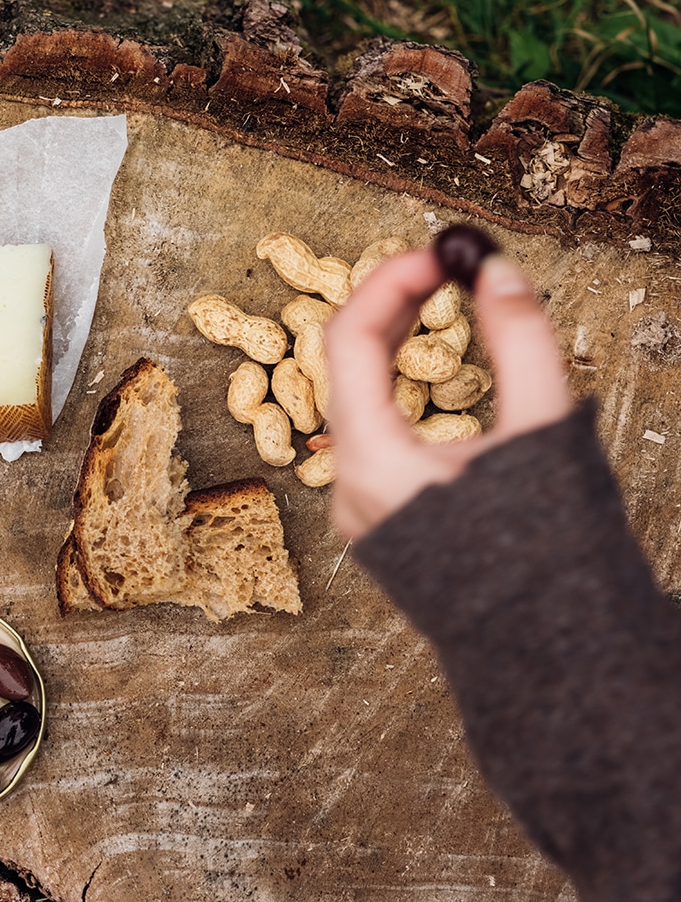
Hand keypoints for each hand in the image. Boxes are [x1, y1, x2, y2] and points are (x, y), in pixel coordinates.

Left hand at [324, 247, 572, 540]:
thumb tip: (496, 269)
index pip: (350, 339)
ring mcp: (360, 509)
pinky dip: (404, 393)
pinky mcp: (382, 522)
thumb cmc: (550, 552)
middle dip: (398, 307)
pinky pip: (375, 438)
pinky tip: (436, 370)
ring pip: (361, 402)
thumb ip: (521, 340)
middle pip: (351, 367)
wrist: (552, 650)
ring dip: (400, 347)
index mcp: (372, 462)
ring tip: (445, 303)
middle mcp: (349, 486)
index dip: (391, 281)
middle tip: (446, 265)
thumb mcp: (543, 431)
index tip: (439, 251)